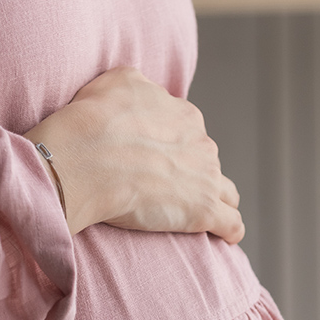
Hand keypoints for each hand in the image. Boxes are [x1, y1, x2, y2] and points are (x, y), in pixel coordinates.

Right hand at [23, 67, 242, 243]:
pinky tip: (223, 237)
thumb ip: (139, 86)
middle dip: (192, 174)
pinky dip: (229, 230)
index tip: (155, 161)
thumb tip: (142, 94)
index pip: (189, 134)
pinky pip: (231, 223)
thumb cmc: (95, 120)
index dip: (174, 149)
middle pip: (206, 162)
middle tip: (163, 190)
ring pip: (226, 192)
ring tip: (199, 216)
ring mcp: (206, 178)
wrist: (89, 156)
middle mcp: (202, 144)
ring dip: (215, 200)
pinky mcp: (204, 210)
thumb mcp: (117, 81)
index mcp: (185, 116)